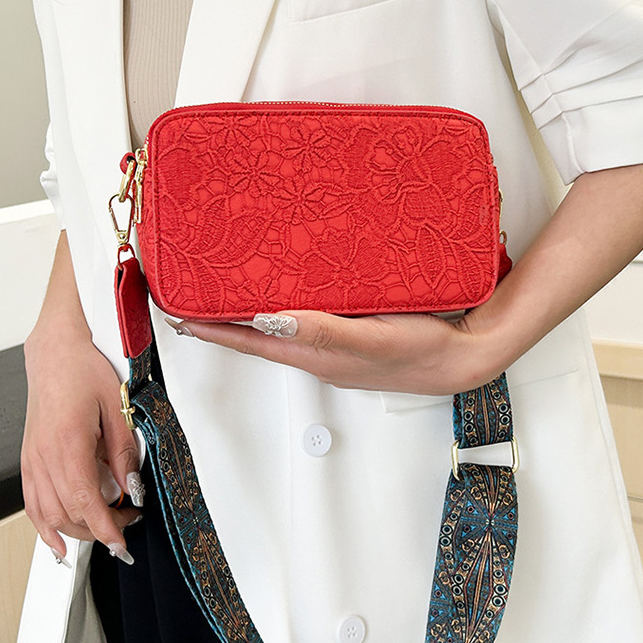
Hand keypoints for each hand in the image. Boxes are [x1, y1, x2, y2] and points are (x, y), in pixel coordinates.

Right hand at [22, 323, 142, 562]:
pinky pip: (31, 504)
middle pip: (67, 515)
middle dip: (99, 530)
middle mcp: (44, 456)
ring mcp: (32, 460)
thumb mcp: (118, 407)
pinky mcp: (28, 459)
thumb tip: (132, 487)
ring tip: (103, 531)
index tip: (122, 544)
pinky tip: (59, 541)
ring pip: (48, 515)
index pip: (85, 502)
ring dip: (76, 531)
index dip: (105, 529)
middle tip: (126, 524)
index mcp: (68, 443)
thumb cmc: (84, 370)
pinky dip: (45, 527)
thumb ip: (125, 451)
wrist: (56, 352)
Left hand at [164, 307, 506, 395]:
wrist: (466, 354)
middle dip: (223, 317)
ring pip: (282, 323)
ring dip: (253, 309)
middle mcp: (318, 350)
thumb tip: (273, 320)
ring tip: (229, 287)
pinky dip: (289, 303)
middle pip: (258, 333)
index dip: (211, 328)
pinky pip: (309, 315)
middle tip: (195, 294)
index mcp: (314, 354)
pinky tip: (293, 287)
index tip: (177, 313)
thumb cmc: (422, 353)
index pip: (249, 341)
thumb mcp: (372, 341)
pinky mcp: (355, 330)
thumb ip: (324, 332)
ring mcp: (336, 342)